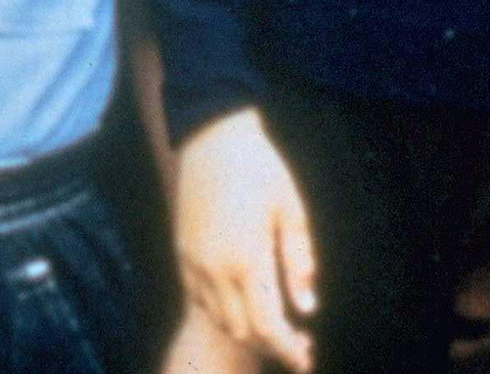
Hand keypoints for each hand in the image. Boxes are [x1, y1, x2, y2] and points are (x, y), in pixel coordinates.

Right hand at [173, 107, 317, 370]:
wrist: (213, 136)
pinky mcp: (181, 252)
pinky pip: (199, 298)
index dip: (287, 350)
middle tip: (299, 343)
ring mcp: (192, 261)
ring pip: (218, 318)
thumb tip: (308, 308)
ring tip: (274, 324)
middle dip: (270, 344)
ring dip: (246, 329)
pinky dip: (223, 310)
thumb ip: (300, 262)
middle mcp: (214, 267)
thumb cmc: (262, 169)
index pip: (267, 326)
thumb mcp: (292, 210)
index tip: (306, 358)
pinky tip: (244, 298)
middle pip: (242, 331)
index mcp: (246, 258)